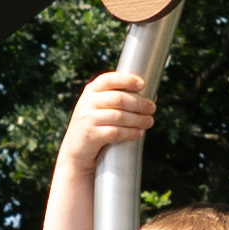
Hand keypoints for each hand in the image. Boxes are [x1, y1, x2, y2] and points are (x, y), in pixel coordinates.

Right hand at [57, 67, 154, 188]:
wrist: (76, 150)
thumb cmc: (96, 126)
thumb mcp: (101, 108)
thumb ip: (120, 100)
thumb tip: (152, 97)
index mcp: (91, 91)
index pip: (109, 79)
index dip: (126, 80)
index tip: (142, 84)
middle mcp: (87, 102)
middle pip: (118, 98)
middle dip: (139, 103)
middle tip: (152, 108)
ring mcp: (87, 118)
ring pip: (119, 116)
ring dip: (138, 119)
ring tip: (149, 122)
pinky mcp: (90, 135)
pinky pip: (115, 132)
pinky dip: (130, 132)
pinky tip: (139, 133)